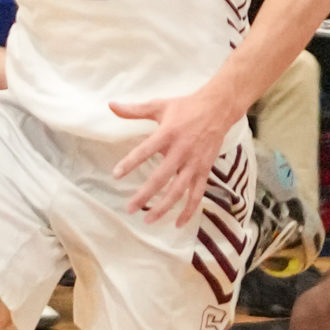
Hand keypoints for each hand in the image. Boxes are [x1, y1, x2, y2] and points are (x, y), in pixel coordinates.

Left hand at [110, 85, 234, 225]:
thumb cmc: (186, 107)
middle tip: (130, 208)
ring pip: (179, 190)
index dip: (130, 162)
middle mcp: (182, 150)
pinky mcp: (205, 170)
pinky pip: (197, 194)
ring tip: (148, 219)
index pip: (145, 150)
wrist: (219, 109)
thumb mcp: (160, 106)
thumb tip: (111, 105)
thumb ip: (134, 110)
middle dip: (145, 195)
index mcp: (168, 133)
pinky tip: (177, 223)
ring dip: (164, 207)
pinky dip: (189, 210)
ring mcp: (195, 163)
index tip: (116, 174)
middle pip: (162, 177)